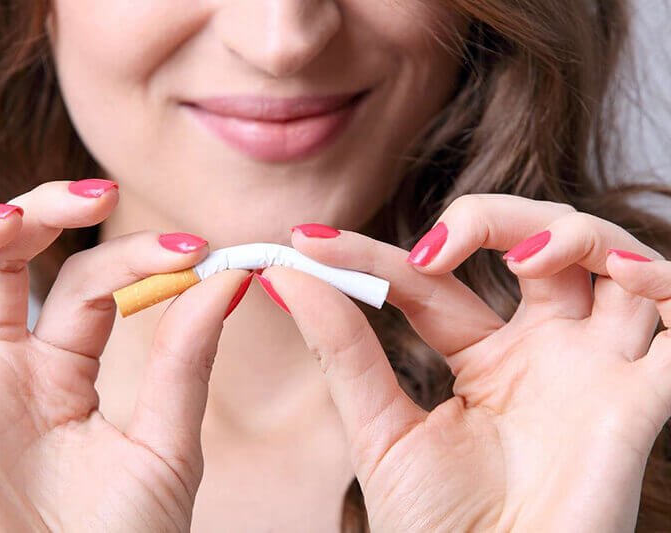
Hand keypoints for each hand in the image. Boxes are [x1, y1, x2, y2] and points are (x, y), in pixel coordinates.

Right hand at [0, 180, 248, 531]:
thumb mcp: (168, 441)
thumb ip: (186, 360)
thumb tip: (227, 276)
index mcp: (63, 370)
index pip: (84, 283)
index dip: (131, 256)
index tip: (192, 250)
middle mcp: (4, 372)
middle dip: (38, 213)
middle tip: (94, 194)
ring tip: (12, 218)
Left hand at [262, 194, 668, 531]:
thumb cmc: (439, 528)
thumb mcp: (381, 428)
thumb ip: (344, 350)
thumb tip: (288, 279)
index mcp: (486, 359)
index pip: (434, 281)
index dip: (375, 255)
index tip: (309, 243)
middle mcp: (546, 353)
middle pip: (542, 241)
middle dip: (497, 217)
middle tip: (437, 246)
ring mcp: (596, 370)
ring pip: (614, 261)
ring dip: (575, 234)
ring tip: (524, 257)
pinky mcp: (641, 399)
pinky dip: (663, 280)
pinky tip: (621, 274)